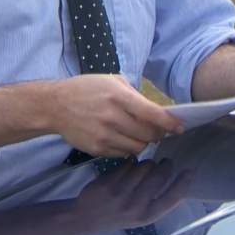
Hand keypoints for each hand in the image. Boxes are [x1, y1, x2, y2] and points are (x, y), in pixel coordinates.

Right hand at [51, 75, 182, 157]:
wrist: (54, 105)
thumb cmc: (86, 89)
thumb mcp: (112, 81)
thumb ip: (135, 95)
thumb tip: (156, 111)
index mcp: (119, 96)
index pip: (152, 114)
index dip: (170, 123)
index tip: (180, 127)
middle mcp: (112, 117)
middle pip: (148, 134)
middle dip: (158, 134)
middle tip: (158, 131)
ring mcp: (104, 135)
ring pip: (138, 147)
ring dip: (144, 142)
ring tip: (139, 134)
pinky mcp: (97, 148)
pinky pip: (123, 153)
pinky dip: (128, 148)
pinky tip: (123, 138)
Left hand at [73, 159, 191, 229]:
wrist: (86, 218)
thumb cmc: (119, 215)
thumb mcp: (141, 216)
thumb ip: (157, 200)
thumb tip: (178, 178)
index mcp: (147, 216)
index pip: (172, 198)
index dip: (183, 183)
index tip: (190, 170)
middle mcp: (135, 206)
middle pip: (159, 175)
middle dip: (165, 165)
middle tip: (165, 162)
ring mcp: (121, 194)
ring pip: (144, 165)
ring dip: (146, 163)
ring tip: (142, 168)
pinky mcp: (109, 183)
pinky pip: (128, 163)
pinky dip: (130, 162)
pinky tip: (127, 168)